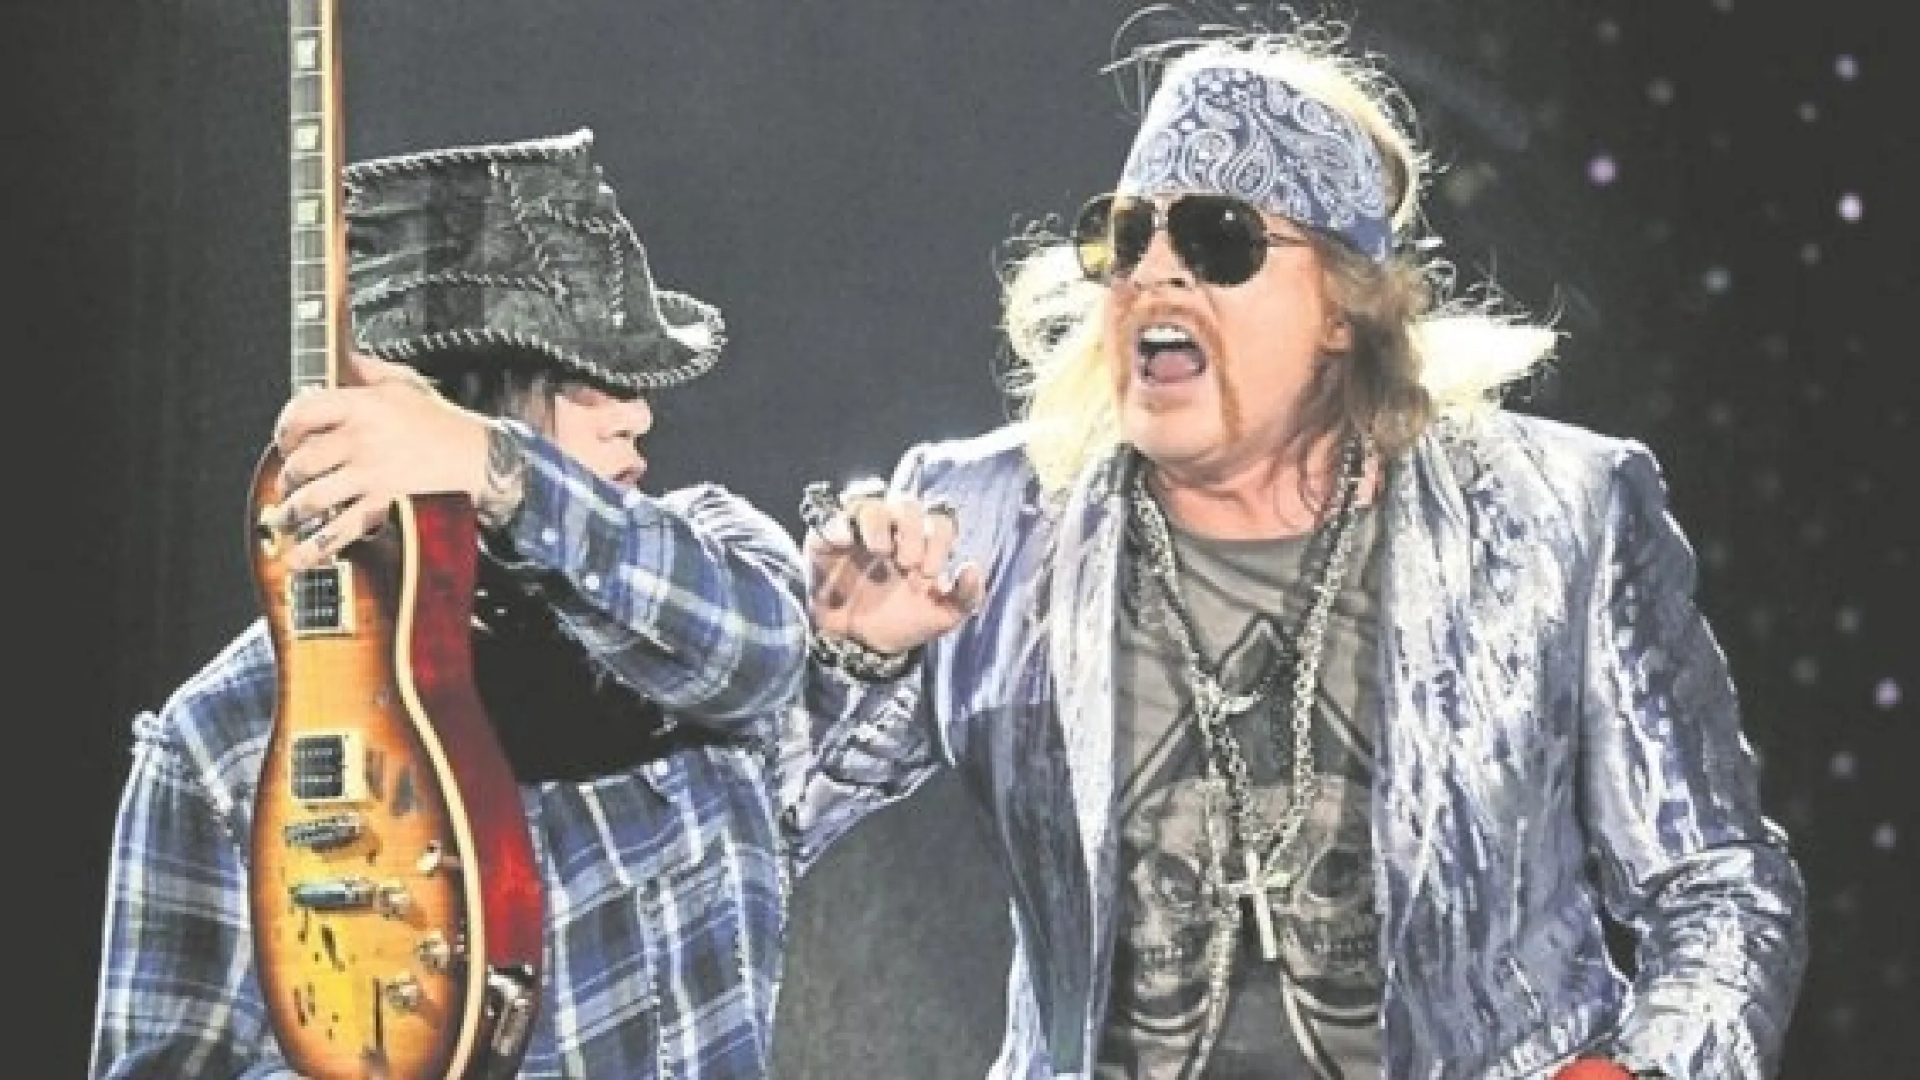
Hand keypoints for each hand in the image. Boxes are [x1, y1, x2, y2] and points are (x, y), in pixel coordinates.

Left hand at [267, 352, 491, 570]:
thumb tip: (342, 355)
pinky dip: (315, 547)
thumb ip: (367, 368)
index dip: (284, 428)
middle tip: (288, 482)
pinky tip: (297, 557)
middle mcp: (359, 439)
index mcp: (360, 405)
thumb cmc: (440, 420)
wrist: (476, 455)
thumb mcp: (404, 382)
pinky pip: (341, 529)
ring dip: (291, 511)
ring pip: (311, 497)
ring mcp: (369, 474)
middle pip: (301, 461)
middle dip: (286, 476)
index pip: (301, 413)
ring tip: (284, 517)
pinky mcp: (382, 503)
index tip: (286, 439)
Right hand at [804, 483, 983, 654]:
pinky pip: (830, 519)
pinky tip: (847, 542)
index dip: (939, 541)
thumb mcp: (941, 617)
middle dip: (912, 531)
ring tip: (881, 551)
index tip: (931, 574)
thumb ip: (966, 597)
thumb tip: (972, 568)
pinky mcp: (826, 541)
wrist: (859, 645)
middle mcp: (893, 530)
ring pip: (870, 502)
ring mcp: (858, 532)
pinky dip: (839, 525)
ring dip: (880, 524)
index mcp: (923, 542)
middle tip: (908, 564)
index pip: (939, 520)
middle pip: (907, 504)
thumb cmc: (901, 622)